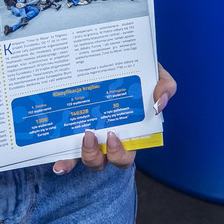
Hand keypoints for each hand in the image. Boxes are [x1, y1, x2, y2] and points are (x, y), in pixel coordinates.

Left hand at [51, 66, 176, 174]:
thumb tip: (160, 103)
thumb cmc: (135, 74)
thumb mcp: (154, 74)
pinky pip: (67, 154)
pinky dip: (64, 163)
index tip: (112, 136)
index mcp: (129, 132)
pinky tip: (58, 165)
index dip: (120, 153)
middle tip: (106, 134)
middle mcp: (108, 141)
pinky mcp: (71, 135)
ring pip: (91, 160)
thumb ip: (164, 85)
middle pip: (109, 161)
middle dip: (106, 155)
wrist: (111, 57)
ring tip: (86, 134)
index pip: (127, 152)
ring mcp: (90, 139)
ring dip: (88, 154)